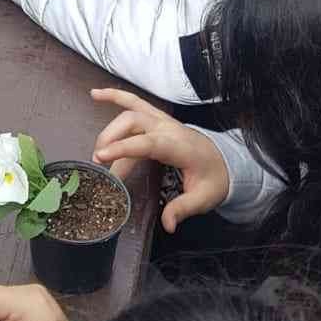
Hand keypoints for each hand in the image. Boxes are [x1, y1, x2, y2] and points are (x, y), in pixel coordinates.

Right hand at [91, 87, 229, 232]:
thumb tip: (167, 225)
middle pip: (133, 122)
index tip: (100, 157)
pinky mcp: (157, 119)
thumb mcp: (203, 198)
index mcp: (179, 146)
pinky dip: (114, 96)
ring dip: (110, 127)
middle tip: (99, 164)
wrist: (224, 161)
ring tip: (97, 151)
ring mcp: (162, 120)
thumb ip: (182, 209)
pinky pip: (133, 102)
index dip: (122, 148)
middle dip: (112, 140)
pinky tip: (96, 94)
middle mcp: (168, 128)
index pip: (147, 143)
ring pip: (130, 112)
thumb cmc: (213, 179)